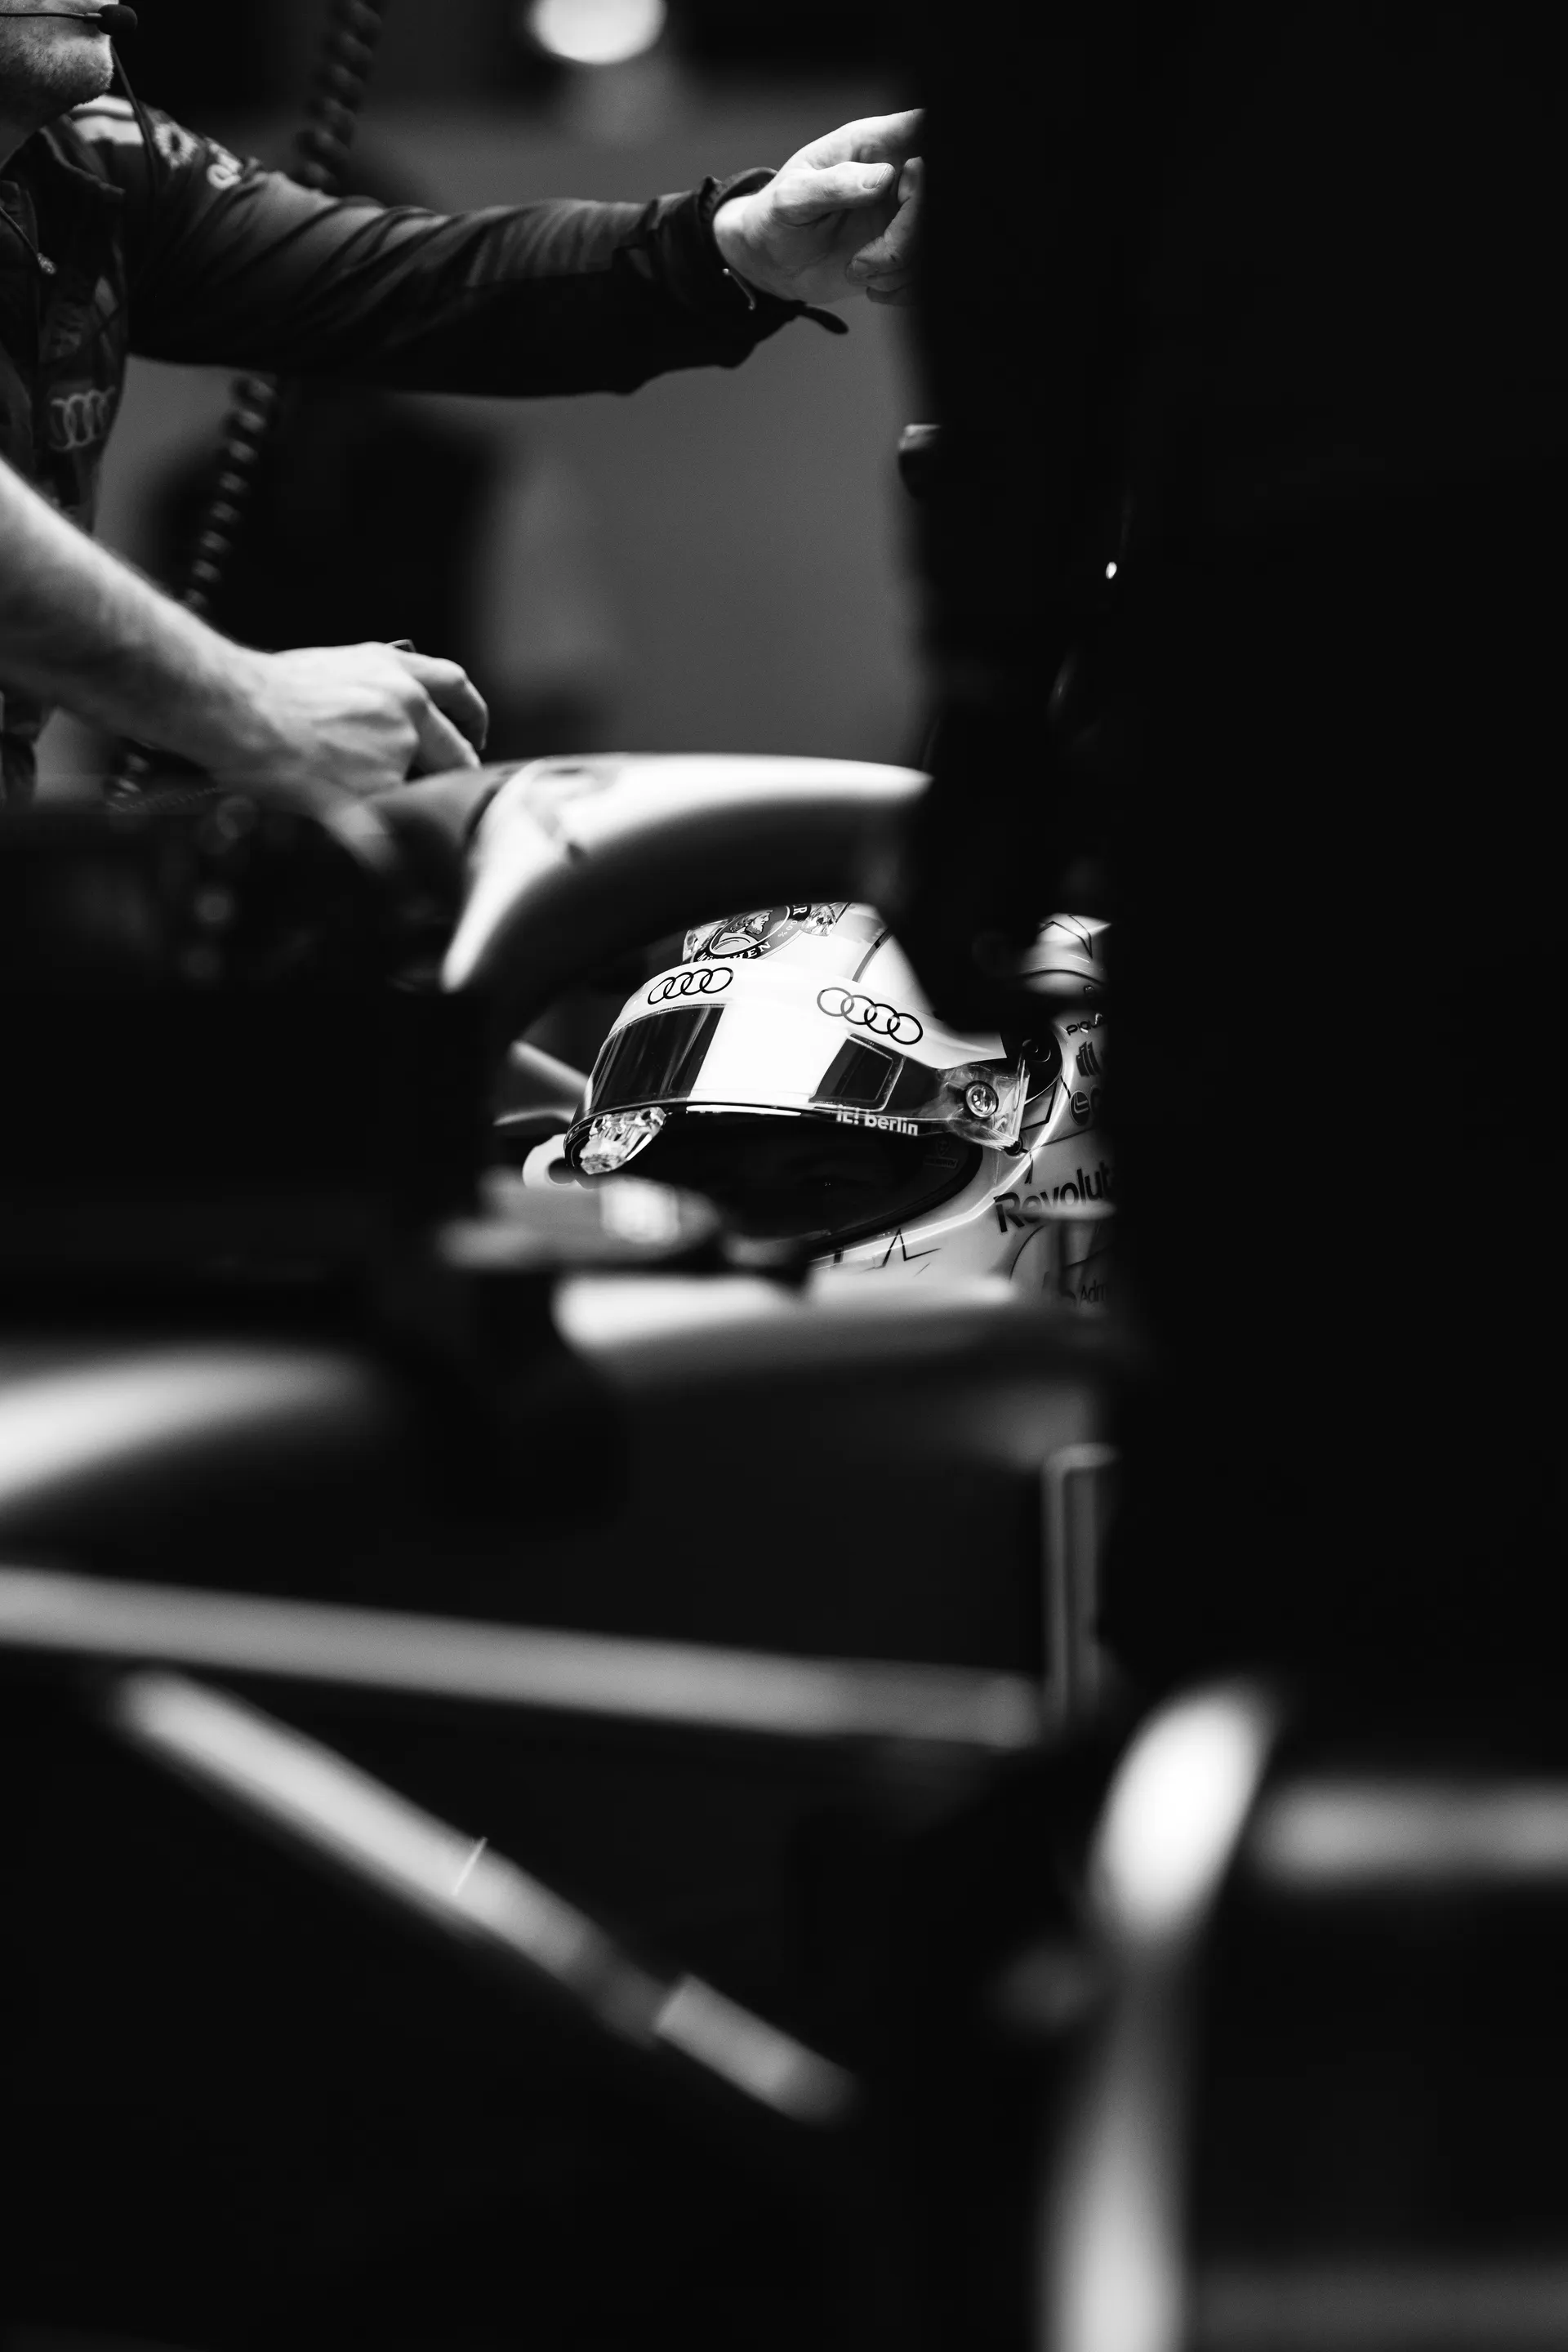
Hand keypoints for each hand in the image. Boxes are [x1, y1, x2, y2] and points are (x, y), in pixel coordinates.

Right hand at [208, 642, 489, 797]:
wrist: (235, 707)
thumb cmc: (263, 692)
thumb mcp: (328, 669)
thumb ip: (369, 691)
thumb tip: (386, 723)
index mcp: (391, 668)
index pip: (455, 687)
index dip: (470, 718)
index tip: (471, 738)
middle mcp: (406, 702)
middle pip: (454, 749)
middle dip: (448, 775)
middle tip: (433, 793)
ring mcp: (399, 745)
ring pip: (424, 787)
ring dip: (403, 801)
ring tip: (364, 808)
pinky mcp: (383, 785)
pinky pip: (396, 814)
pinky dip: (382, 825)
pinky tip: (355, 824)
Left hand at [711, 109, 923, 309]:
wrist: (771, 262)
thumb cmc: (774, 218)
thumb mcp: (792, 199)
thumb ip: (834, 185)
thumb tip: (882, 178)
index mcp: (871, 145)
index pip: (922, 127)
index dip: (927, 159)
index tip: (905, 183)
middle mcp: (894, 176)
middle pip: (935, 197)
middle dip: (907, 238)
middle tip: (866, 259)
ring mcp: (900, 214)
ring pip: (931, 240)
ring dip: (898, 268)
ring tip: (858, 270)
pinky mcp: (902, 248)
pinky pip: (924, 270)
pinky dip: (902, 286)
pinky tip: (870, 285)